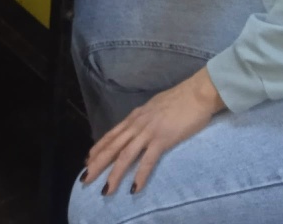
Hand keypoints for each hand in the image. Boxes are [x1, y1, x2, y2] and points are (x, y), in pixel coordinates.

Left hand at [81, 69, 224, 195]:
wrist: (197, 93)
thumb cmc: (180, 99)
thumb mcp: (155, 107)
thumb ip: (145, 118)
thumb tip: (139, 126)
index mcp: (135, 116)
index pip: (112, 134)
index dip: (99, 148)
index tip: (87, 161)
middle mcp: (137, 124)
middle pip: (112, 146)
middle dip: (98, 163)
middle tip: (85, 178)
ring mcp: (148, 131)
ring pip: (125, 155)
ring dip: (114, 174)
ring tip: (106, 190)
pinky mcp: (162, 139)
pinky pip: (148, 160)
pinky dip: (140, 175)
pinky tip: (134, 188)